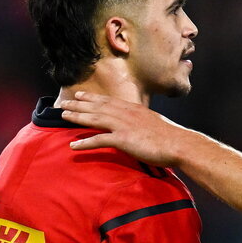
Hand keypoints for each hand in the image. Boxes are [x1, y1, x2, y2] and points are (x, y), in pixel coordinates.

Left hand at [61, 92, 183, 165]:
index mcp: (133, 109)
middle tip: (63, 103)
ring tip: (63, 117)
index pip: (108, 101)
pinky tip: (73, 146)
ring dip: (77, 117)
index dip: (92, 98)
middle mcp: (126, 113)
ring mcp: (123, 125)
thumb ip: (142, 122)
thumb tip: (139, 126)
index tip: (79, 96)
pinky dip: (84, 143)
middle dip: (78, 104)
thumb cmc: (170, 136)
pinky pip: (99, 140)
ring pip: (94, 118)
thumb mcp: (154, 123)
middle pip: (97, 107)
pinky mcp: (123, 139)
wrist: (178, 143)